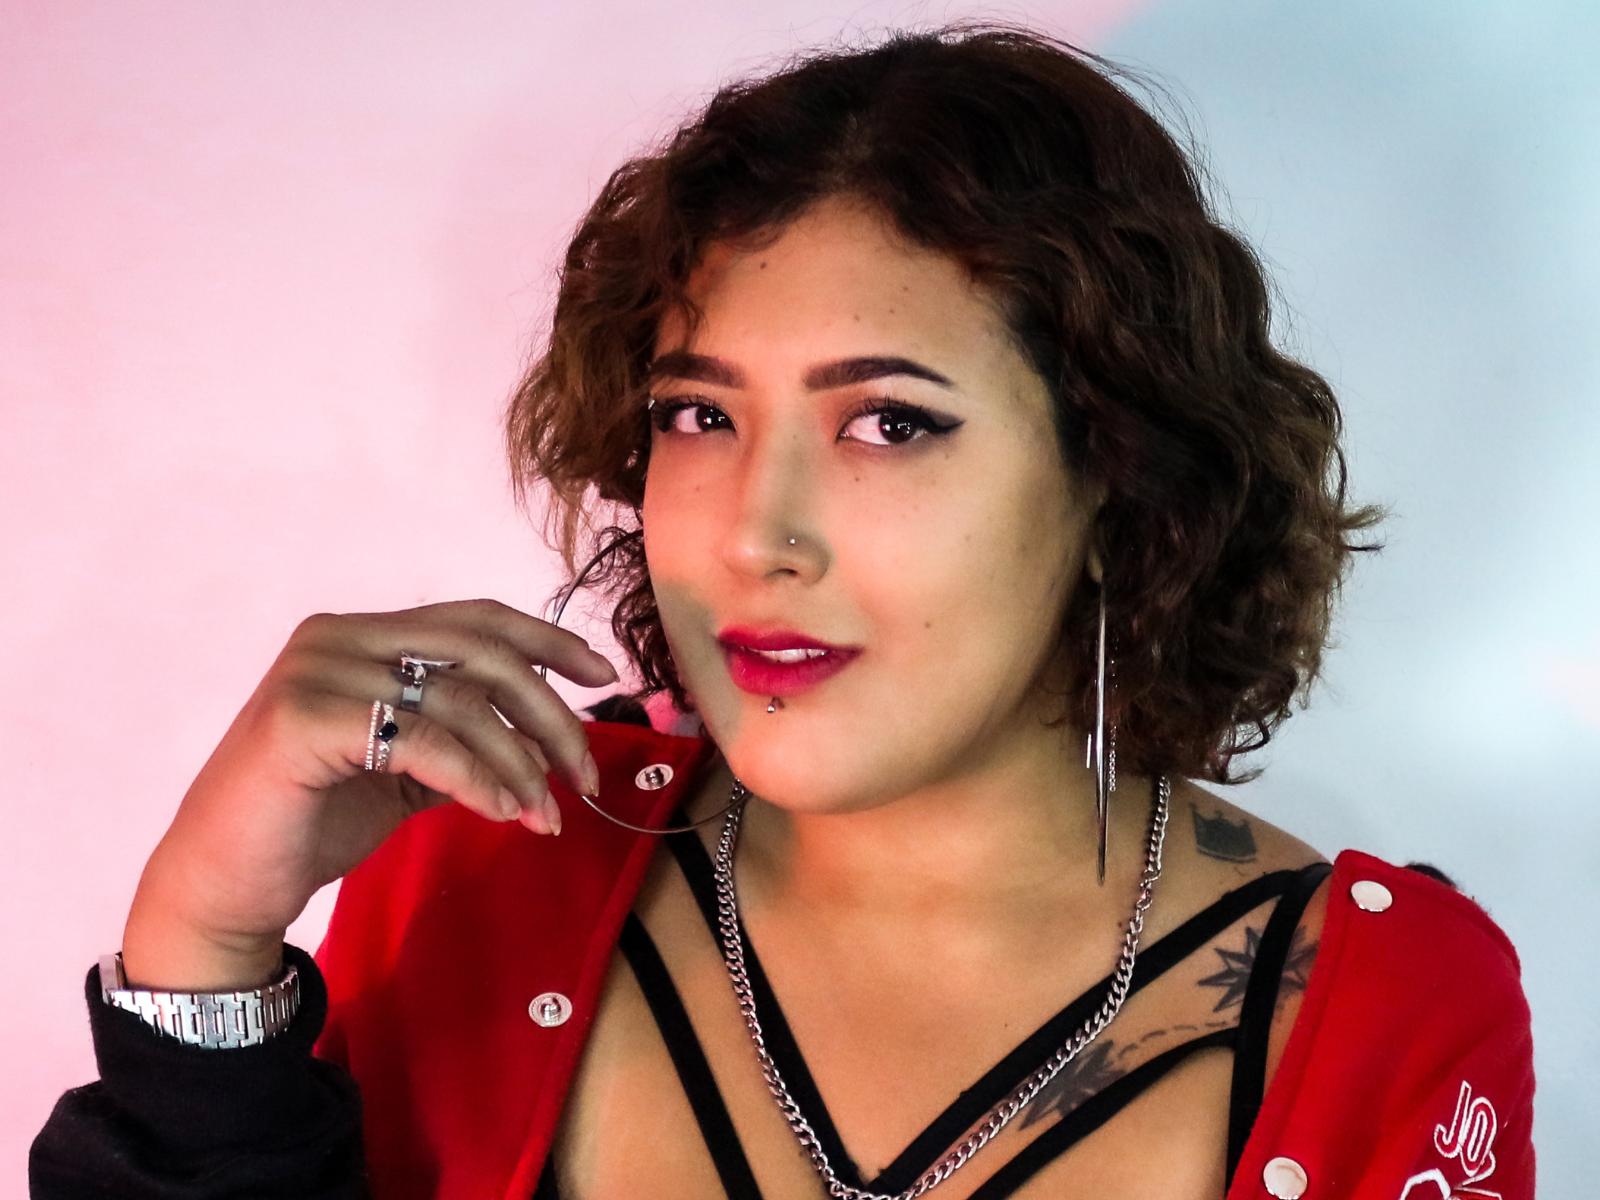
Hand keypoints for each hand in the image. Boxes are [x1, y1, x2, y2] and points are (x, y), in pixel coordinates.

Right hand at [123, 598, 618, 979]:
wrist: (228, 883)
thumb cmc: (314, 821)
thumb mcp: (404, 768)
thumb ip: (463, 738)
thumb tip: (551, 742)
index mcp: (363, 635)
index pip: (476, 618)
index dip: (549, 641)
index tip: (606, 675)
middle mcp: (337, 638)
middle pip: (482, 655)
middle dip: (551, 716)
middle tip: (586, 776)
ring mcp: (314, 672)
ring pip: (461, 702)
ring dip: (521, 765)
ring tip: (547, 816)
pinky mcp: (300, 720)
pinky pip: (422, 740)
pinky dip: (476, 778)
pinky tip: (503, 812)